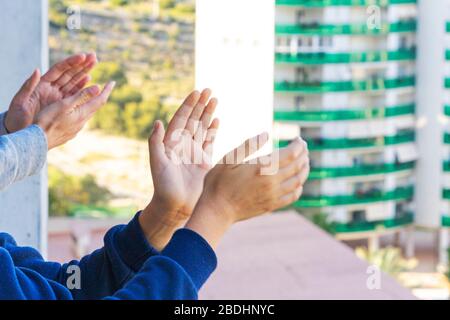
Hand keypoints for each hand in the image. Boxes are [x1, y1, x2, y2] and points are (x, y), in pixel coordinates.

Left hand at [5, 53, 96, 132]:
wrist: (22, 133)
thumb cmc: (17, 117)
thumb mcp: (20, 101)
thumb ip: (28, 85)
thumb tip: (37, 70)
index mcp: (42, 85)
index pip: (59, 70)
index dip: (71, 62)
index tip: (82, 56)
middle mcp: (52, 89)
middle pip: (69, 73)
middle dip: (82, 64)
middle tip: (94, 56)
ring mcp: (58, 97)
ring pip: (74, 82)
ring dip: (84, 72)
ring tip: (95, 62)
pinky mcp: (63, 106)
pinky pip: (75, 95)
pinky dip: (83, 87)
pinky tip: (90, 80)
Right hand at [34, 81, 114, 149]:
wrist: (38, 141)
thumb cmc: (48, 120)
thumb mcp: (64, 104)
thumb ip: (81, 96)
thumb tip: (98, 88)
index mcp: (82, 114)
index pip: (100, 100)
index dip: (107, 90)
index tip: (112, 82)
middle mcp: (82, 122)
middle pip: (95, 107)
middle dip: (100, 96)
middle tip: (104, 87)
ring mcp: (76, 129)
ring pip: (87, 113)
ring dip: (91, 103)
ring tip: (92, 97)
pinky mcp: (69, 132)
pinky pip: (79, 118)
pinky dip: (82, 110)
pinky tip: (77, 110)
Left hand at [139, 89, 218, 249]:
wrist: (175, 206)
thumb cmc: (163, 186)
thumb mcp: (157, 163)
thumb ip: (156, 142)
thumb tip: (158, 121)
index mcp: (171, 143)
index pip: (181, 119)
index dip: (188, 105)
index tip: (196, 93)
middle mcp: (182, 145)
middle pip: (193, 120)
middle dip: (200, 105)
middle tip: (209, 90)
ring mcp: (193, 152)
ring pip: (202, 128)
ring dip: (208, 114)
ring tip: (215, 100)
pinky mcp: (203, 161)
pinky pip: (209, 142)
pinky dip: (213, 131)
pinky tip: (217, 120)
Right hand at [186, 134, 309, 247]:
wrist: (217, 210)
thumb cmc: (219, 183)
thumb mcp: (228, 159)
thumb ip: (248, 146)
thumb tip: (266, 135)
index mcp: (263, 168)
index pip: (290, 154)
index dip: (298, 145)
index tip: (299, 139)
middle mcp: (272, 182)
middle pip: (297, 166)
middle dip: (303, 155)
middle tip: (304, 147)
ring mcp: (273, 196)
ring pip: (298, 181)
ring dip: (304, 170)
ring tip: (305, 162)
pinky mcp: (272, 206)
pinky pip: (293, 196)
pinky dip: (299, 187)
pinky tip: (298, 183)